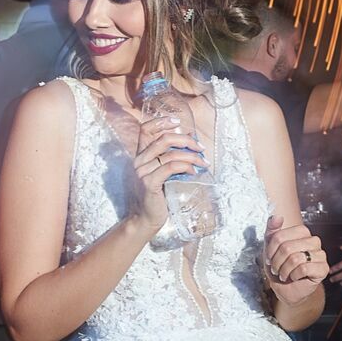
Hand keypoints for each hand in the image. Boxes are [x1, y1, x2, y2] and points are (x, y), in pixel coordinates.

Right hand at [129, 114, 203, 233]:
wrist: (145, 218)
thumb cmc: (157, 195)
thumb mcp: (162, 172)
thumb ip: (170, 156)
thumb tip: (190, 138)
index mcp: (140, 155)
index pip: (145, 129)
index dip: (161, 122)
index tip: (178, 122)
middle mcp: (138, 161)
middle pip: (164, 139)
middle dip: (187, 141)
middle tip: (201, 148)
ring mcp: (142, 172)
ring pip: (171, 154)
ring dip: (192, 156)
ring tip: (203, 163)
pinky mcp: (149, 183)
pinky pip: (171, 167)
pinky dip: (186, 167)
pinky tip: (194, 172)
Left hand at [263, 214, 327, 302]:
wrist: (286, 288)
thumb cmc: (280, 267)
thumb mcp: (270, 248)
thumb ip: (272, 230)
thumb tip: (277, 217)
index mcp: (302, 232)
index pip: (280, 236)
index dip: (270, 250)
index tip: (269, 259)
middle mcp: (314, 241)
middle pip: (287, 247)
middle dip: (277, 262)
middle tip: (276, 269)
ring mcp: (320, 254)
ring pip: (295, 258)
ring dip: (284, 270)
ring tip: (283, 274)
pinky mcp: (323, 268)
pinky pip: (304, 269)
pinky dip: (294, 275)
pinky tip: (294, 277)